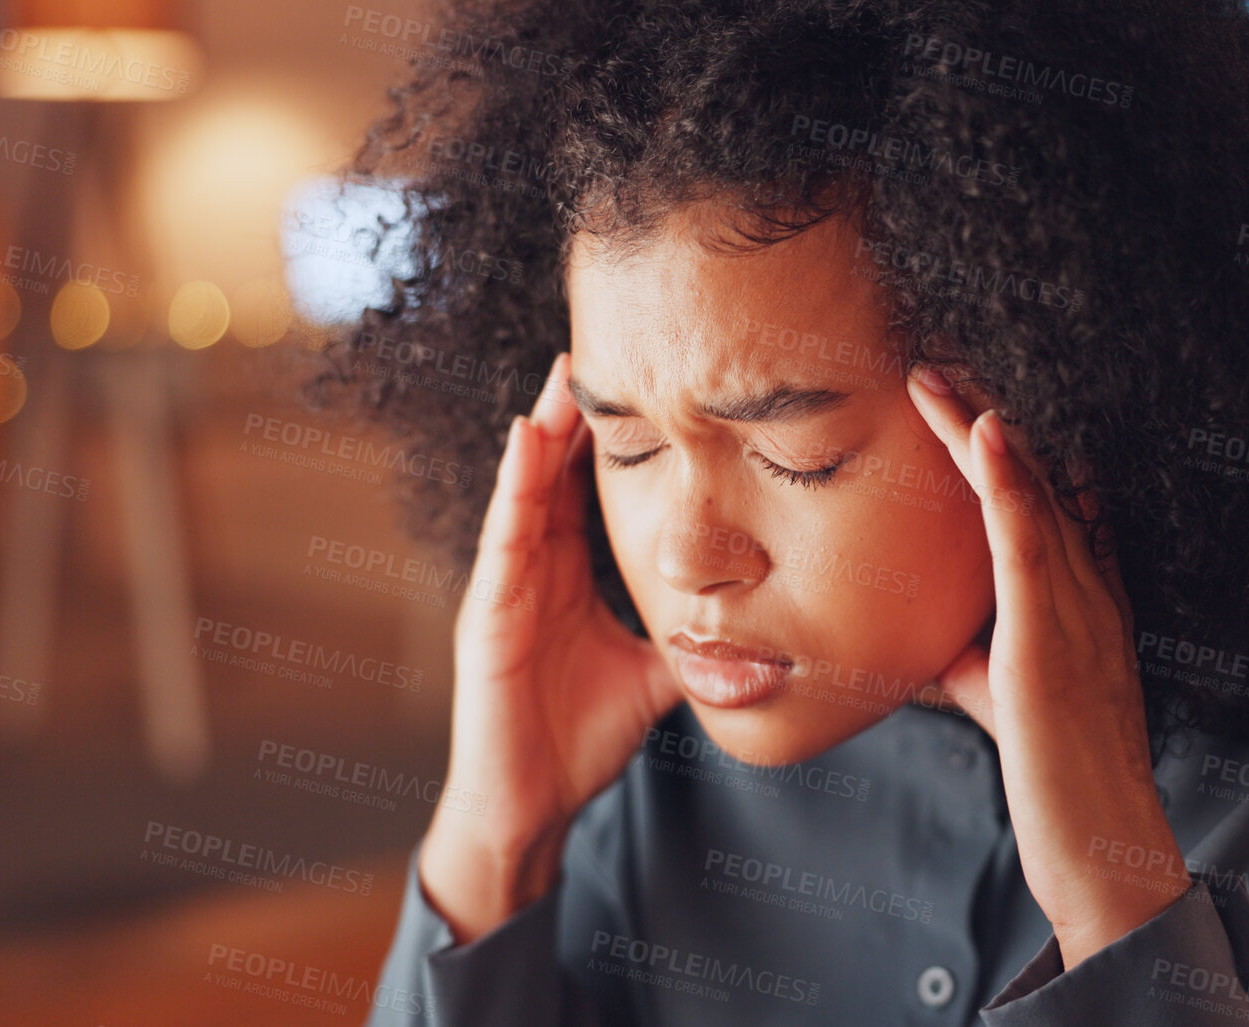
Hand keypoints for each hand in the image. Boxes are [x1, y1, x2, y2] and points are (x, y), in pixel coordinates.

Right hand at [420, 351, 682, 943]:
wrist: (531, 807)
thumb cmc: (580, 740)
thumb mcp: (656, 675)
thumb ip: (693, 640)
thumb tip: (762, 621)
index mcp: (570, 579)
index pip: (590, 493)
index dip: (614, 441)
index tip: (647, 386)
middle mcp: (535, 572)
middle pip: (557, 476)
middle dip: (576, 416)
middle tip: (605, 349)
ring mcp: (505, 589)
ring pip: (527, 491)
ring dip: (544, 431)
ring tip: (566, 374)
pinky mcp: (486, 615)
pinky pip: (503, 537)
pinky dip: (514, 486)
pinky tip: (526, 438)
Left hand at [905, 365, 1190, 968]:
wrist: (1098, 841)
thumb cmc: (1056, 775)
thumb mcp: (1004, 696)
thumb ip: (973, 654)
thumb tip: (931, 638)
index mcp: (1083, 598)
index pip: (1040, 501)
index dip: (1002, 448)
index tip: (959, 400)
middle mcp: (1087, 588)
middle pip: (1035, 481)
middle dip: (984, 419)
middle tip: (935, 363)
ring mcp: (1075, 607)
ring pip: (1029, 494)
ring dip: (982, 427)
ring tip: (935, 374)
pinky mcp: (1050, 636)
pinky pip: (1028, 541)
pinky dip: (1006, 480)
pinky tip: (984, 430)